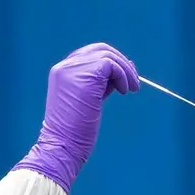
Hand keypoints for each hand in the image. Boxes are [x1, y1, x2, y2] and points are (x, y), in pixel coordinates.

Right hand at [14, 43, 138, 191]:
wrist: (63, 145)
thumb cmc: (74, 131)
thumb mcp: (87, 100)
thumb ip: (99, 83)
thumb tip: (124, 68)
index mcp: (61, 72)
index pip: (89, 55)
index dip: (110, 62)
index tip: (124, 78)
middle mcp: (65, 67)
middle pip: (99, 49)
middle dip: (120, 62)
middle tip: (133, 82)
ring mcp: (73, 69)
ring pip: (108, 55)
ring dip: (125, 71)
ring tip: (131, 89)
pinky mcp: (86, 75)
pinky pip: (111, 64)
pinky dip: (123, 75)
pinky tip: (124, 91)